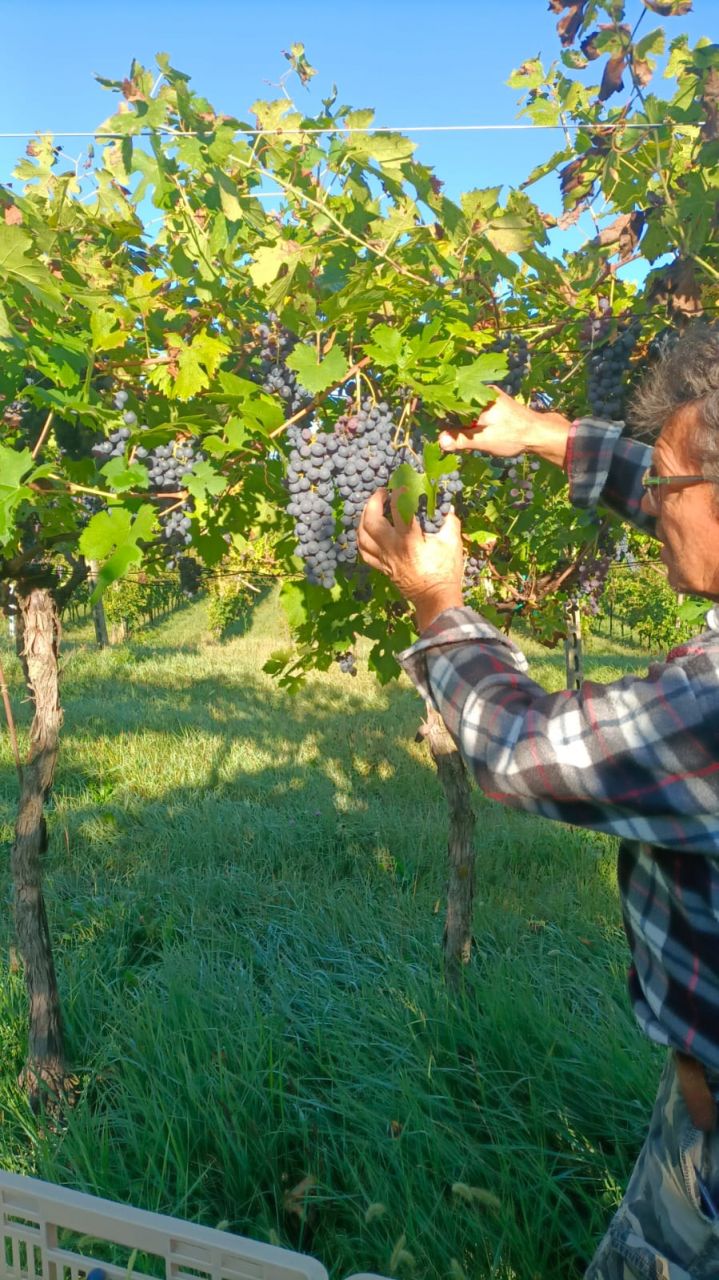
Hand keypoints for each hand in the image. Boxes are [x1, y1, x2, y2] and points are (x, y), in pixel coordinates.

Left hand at [358, 489, 463, 630]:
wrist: (435, 598)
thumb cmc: (445, 571)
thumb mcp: (452, 543)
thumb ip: (449, 520)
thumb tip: (445, 505)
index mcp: (410, 540)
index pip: (400, 509)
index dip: (399, 493)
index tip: (402, 485)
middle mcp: (392, 548)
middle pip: (371, 521)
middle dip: (373, 502)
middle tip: (382, 492)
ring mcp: (384, 559)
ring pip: (362, 536)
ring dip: (364, 518)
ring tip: (371, 508)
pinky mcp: (382, 568)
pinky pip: (364, 552)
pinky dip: (361, 539)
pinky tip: (366, 531)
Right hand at [438, 387, 570, 468]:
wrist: (539, 434)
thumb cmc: (513, 435)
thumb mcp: (484, 440)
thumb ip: (461, 440)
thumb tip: (440, 441)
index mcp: (480, 394)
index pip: (452, 400)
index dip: (441, 413)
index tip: (434, 425)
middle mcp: (484, 391)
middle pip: (458, 403)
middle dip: (450, 419)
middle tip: (445, 434)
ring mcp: (490, 397)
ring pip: (466, 408)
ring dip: (460, 421)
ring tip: (455, 434)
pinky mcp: (494, 405)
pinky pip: (475, 410)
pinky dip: (470, 421)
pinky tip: (469, 432)